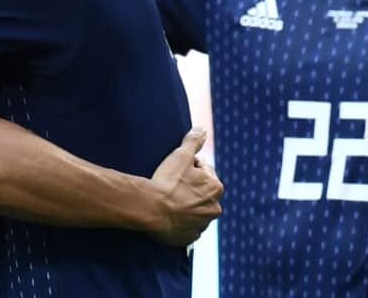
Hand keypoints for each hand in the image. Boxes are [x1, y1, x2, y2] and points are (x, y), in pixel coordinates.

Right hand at [147, 128, 223, 245]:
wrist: (151, 209)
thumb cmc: (167, 181)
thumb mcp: (181, 155)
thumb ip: (194, 141)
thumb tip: (202, 129)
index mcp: (216, 188)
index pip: (203, 171)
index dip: (188, 168)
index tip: (176, 171)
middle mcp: (214, 208)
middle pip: (201, 192)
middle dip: (189, 188)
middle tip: (172, 185)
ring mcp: (201, 225)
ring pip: (194, 210)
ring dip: (185, 205)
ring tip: (169, 200)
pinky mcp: (189, 238)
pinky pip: (186, 227)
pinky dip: (180, 221)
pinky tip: (168, 214)